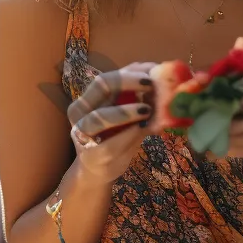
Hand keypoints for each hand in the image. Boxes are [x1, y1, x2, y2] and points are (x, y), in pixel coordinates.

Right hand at [66, 63, 155, 185]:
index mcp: (89, 98)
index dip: (130, 72)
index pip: (107, 77)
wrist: (98, 170)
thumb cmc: (115, 137)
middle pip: (101, 86)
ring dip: (126, 111)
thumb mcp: (127, 115)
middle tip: (151, 84)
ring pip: (99, 117)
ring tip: (147, 109)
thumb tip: (162, 78)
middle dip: (128, 81)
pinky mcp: (93, 155)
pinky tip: (142, 129)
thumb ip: (140, 98)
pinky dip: (128, 135)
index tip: (153, 72)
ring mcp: (83, 134)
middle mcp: (81, 112)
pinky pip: (110, 143)